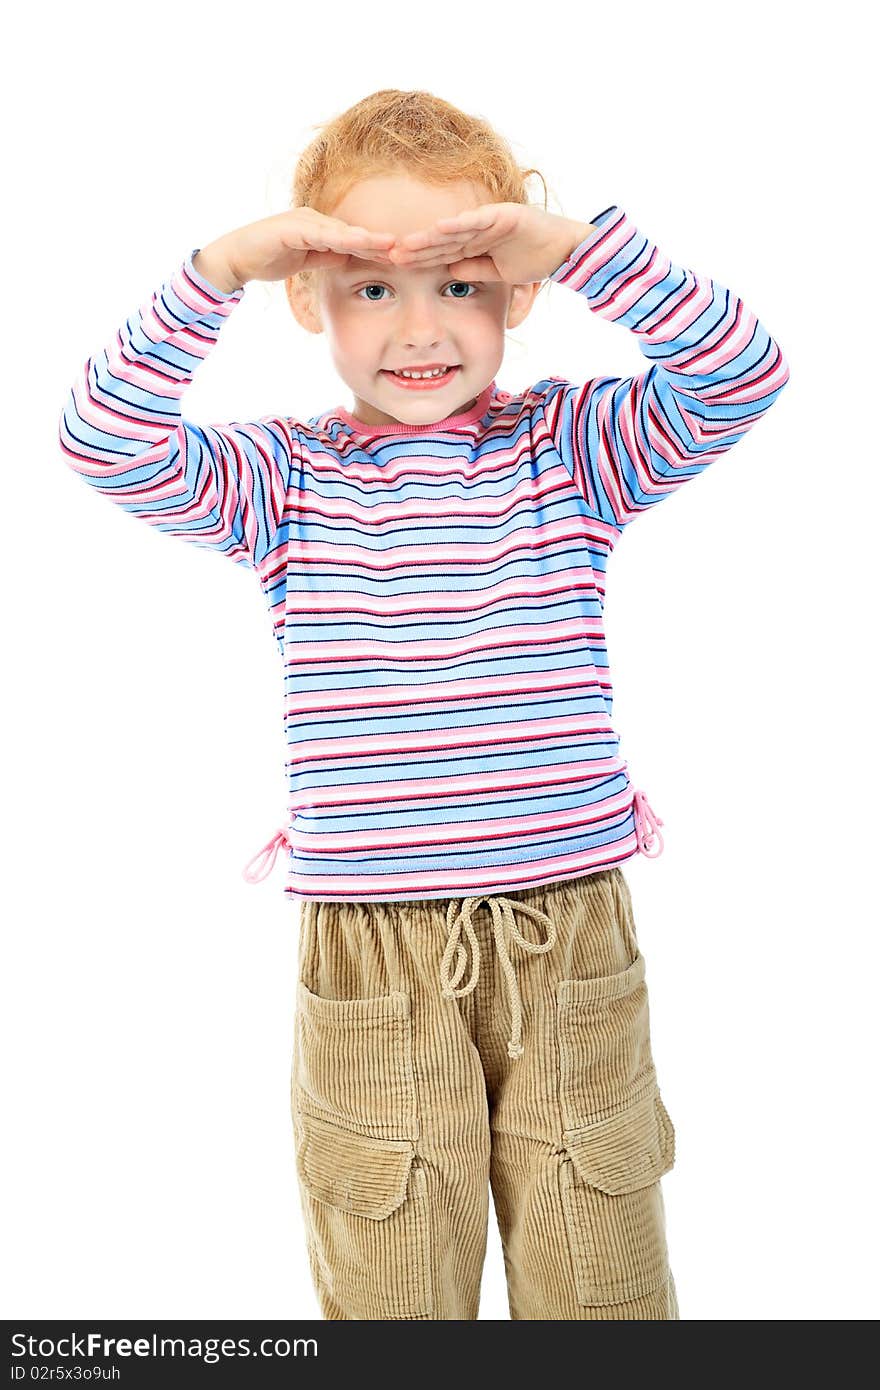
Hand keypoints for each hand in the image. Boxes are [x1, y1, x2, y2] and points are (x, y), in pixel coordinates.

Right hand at [196, 207, 398, 290]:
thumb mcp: (308, 263)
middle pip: (355, 232)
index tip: (403, 258)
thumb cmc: (270, 259)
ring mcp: (304, 221)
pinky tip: (360, 243)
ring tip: (393, 244)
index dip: (379, 248)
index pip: (356, 240)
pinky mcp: (292, 227)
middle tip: (409, 248)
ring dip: (368, 238)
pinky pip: (322, 233)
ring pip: (342, 231)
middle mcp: (316, 220)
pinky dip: (341, 238)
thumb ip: (328, 258)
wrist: (237, 258)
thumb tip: (351, 260)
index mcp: (321, 230)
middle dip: (381, 241)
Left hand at [387, 203, 594, 284]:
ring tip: (407, 243)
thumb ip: (474, 269)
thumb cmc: (535, 259)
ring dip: (430, 237)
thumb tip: (450, 271)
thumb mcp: (498, 274)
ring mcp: (490, 220)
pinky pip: (479, 220)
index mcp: (476, 243)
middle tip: (389, 254)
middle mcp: (479, 229)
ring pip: (454, 230)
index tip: (396, 266)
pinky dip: (461, 223)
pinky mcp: (505, 215)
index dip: (419, 258)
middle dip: (416, 248)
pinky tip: (440, 227)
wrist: (566, 251)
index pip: (442, 252)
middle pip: (442, 240)